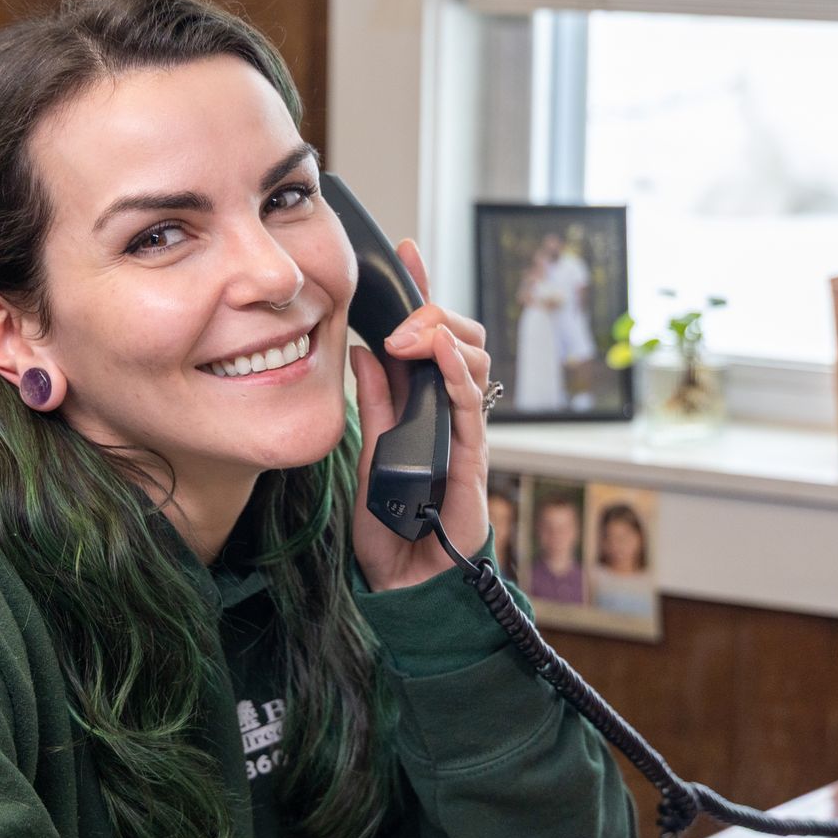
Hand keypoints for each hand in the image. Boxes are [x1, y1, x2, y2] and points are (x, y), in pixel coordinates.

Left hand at [349, 239, 493, 592]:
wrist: (404, 583)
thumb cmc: (392, 528)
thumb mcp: (370, 453)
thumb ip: (375, 404)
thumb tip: (363, 352)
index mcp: (426, 407)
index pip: (429, 338)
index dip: (421, 294)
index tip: (406, 254)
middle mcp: (451, 414)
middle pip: (462, 340)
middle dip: (435, 310)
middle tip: (399, 310)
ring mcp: (466, 433)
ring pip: (475, 361)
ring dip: (444, 334)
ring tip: (409, 333)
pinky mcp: (473, 457)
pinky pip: (472, 403)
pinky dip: (457, 371)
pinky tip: (439, 353)